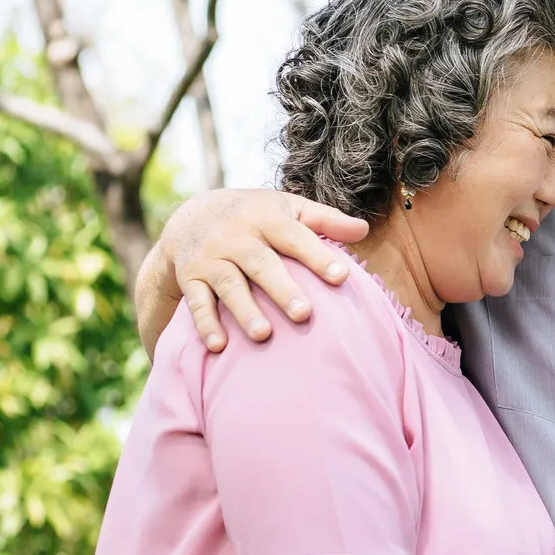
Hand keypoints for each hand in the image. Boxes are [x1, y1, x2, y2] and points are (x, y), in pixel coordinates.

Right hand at [146, 189, 367, 352]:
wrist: (190, 216)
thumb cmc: (254, 216)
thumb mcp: (287, 207)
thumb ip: (325, 220)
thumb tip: (364, 230)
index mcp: (266, 218)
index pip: (295, 236)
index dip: (317, 256)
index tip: (342, 278)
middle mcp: (236, 236)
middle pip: (260, 263)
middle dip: (281, 289)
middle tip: (304, 315)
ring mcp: (211, 257)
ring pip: (228, 284)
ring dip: (244, 309)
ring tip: (263, 335)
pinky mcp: (190, 277)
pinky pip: (196, 302)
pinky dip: (205, 323)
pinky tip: (218, 346)